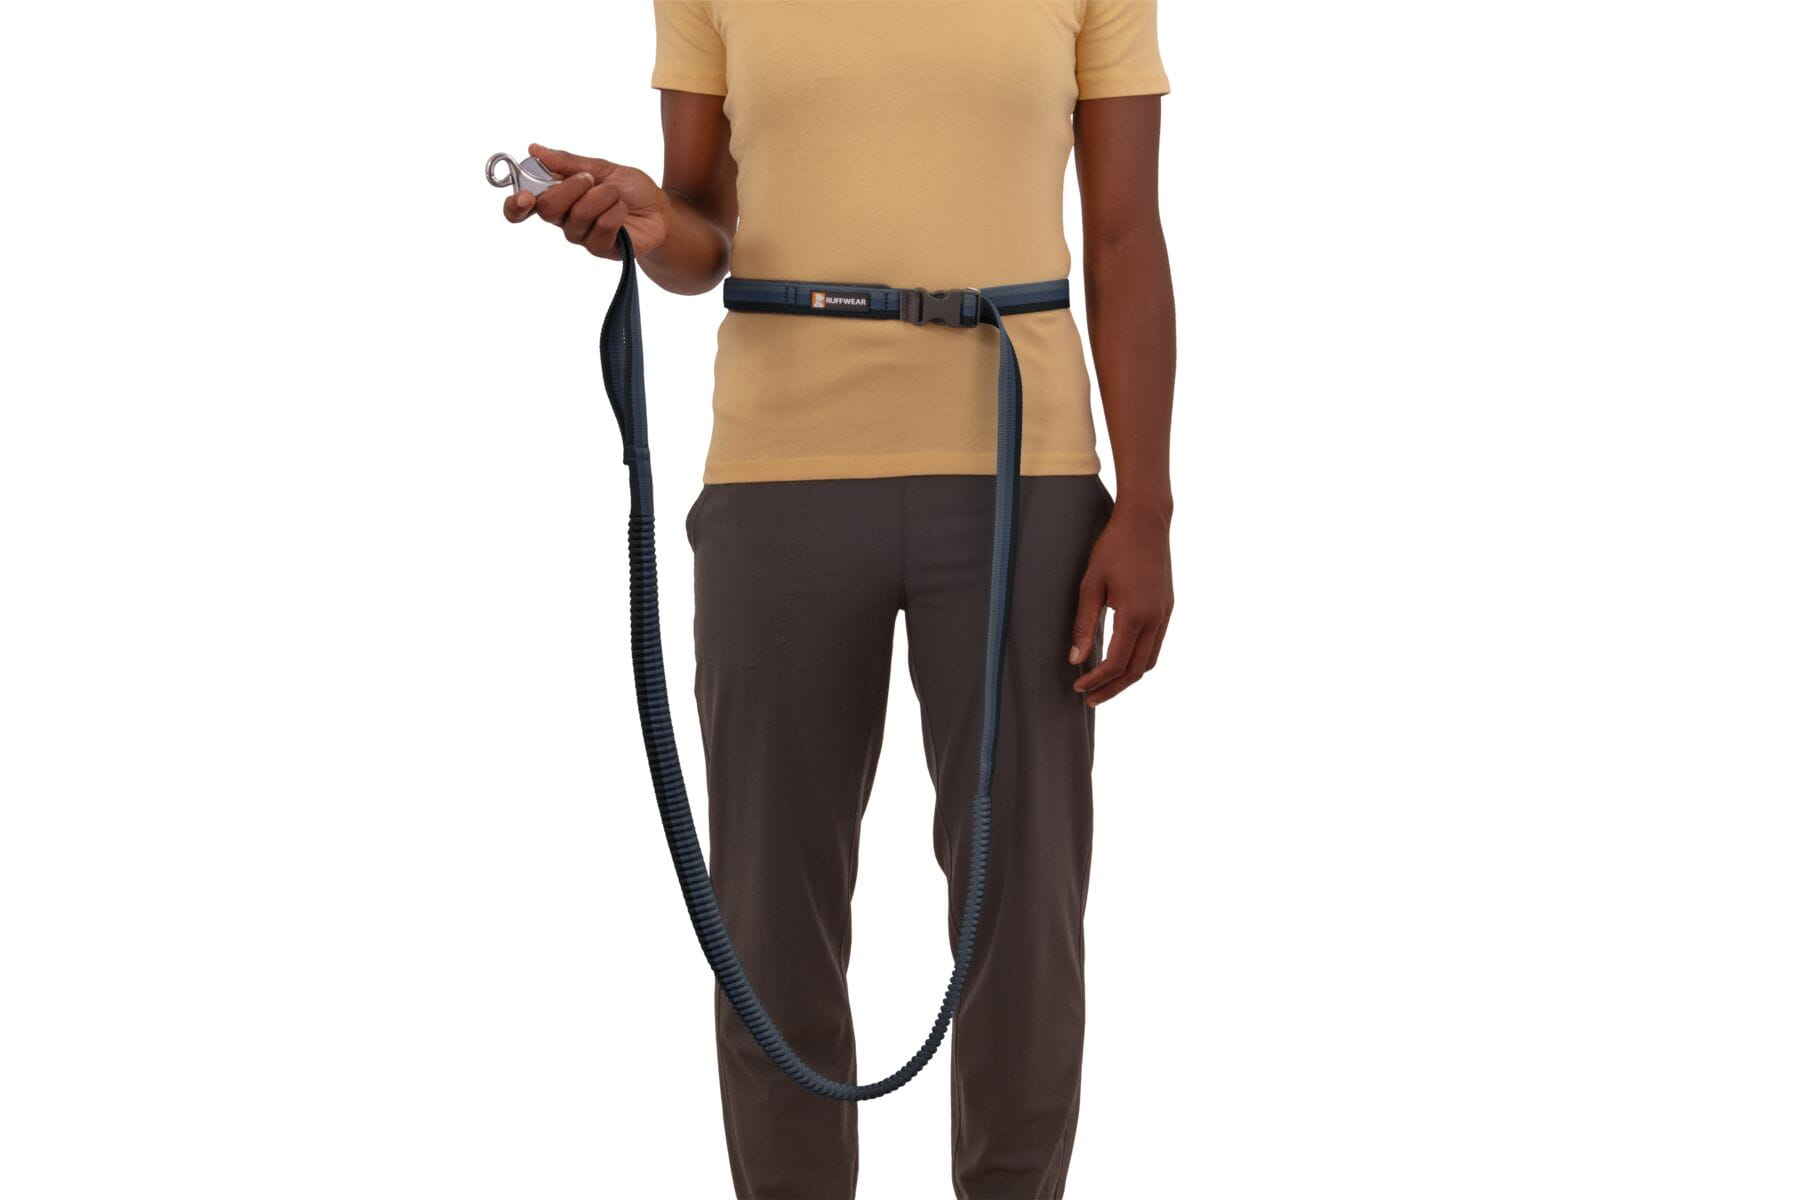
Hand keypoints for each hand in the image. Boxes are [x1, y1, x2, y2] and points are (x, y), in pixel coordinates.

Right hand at [501, 143, 669, 258]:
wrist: (660, 210)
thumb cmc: (629, 189)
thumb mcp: (601, 167)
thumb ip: (568, 163)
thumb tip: (535, 150)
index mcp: (557, 196)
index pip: (522, 208)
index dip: (516, 205)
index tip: (524, 196)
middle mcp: (563, 219)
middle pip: (548, 209)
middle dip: (571, 187)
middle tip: (591, 179)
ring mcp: (581, 236)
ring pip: (578, 216)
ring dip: (602, 197)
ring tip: (616, 194)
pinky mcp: (601, 249)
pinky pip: (601, 228)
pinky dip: (616, 212)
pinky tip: (623, 212)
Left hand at [1069, 500, 1174, 705]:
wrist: (1146, 521)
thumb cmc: (1113, 548)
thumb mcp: (1091, 585)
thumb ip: (1083, 624)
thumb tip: (1074, 659)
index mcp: (1136, 615)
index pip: (1116, 663)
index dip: (1096, 680)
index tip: (1078, 686)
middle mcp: (1156, 619)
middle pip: (1136, 671)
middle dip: (1112, 689)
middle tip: (1090, 698)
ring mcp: (1165, 614)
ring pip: (1150, 661)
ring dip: (1127, 678)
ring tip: (1104, 685)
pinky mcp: (1167, 608)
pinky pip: (1156, 645)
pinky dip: (1139, 660)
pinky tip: (1121, 660)